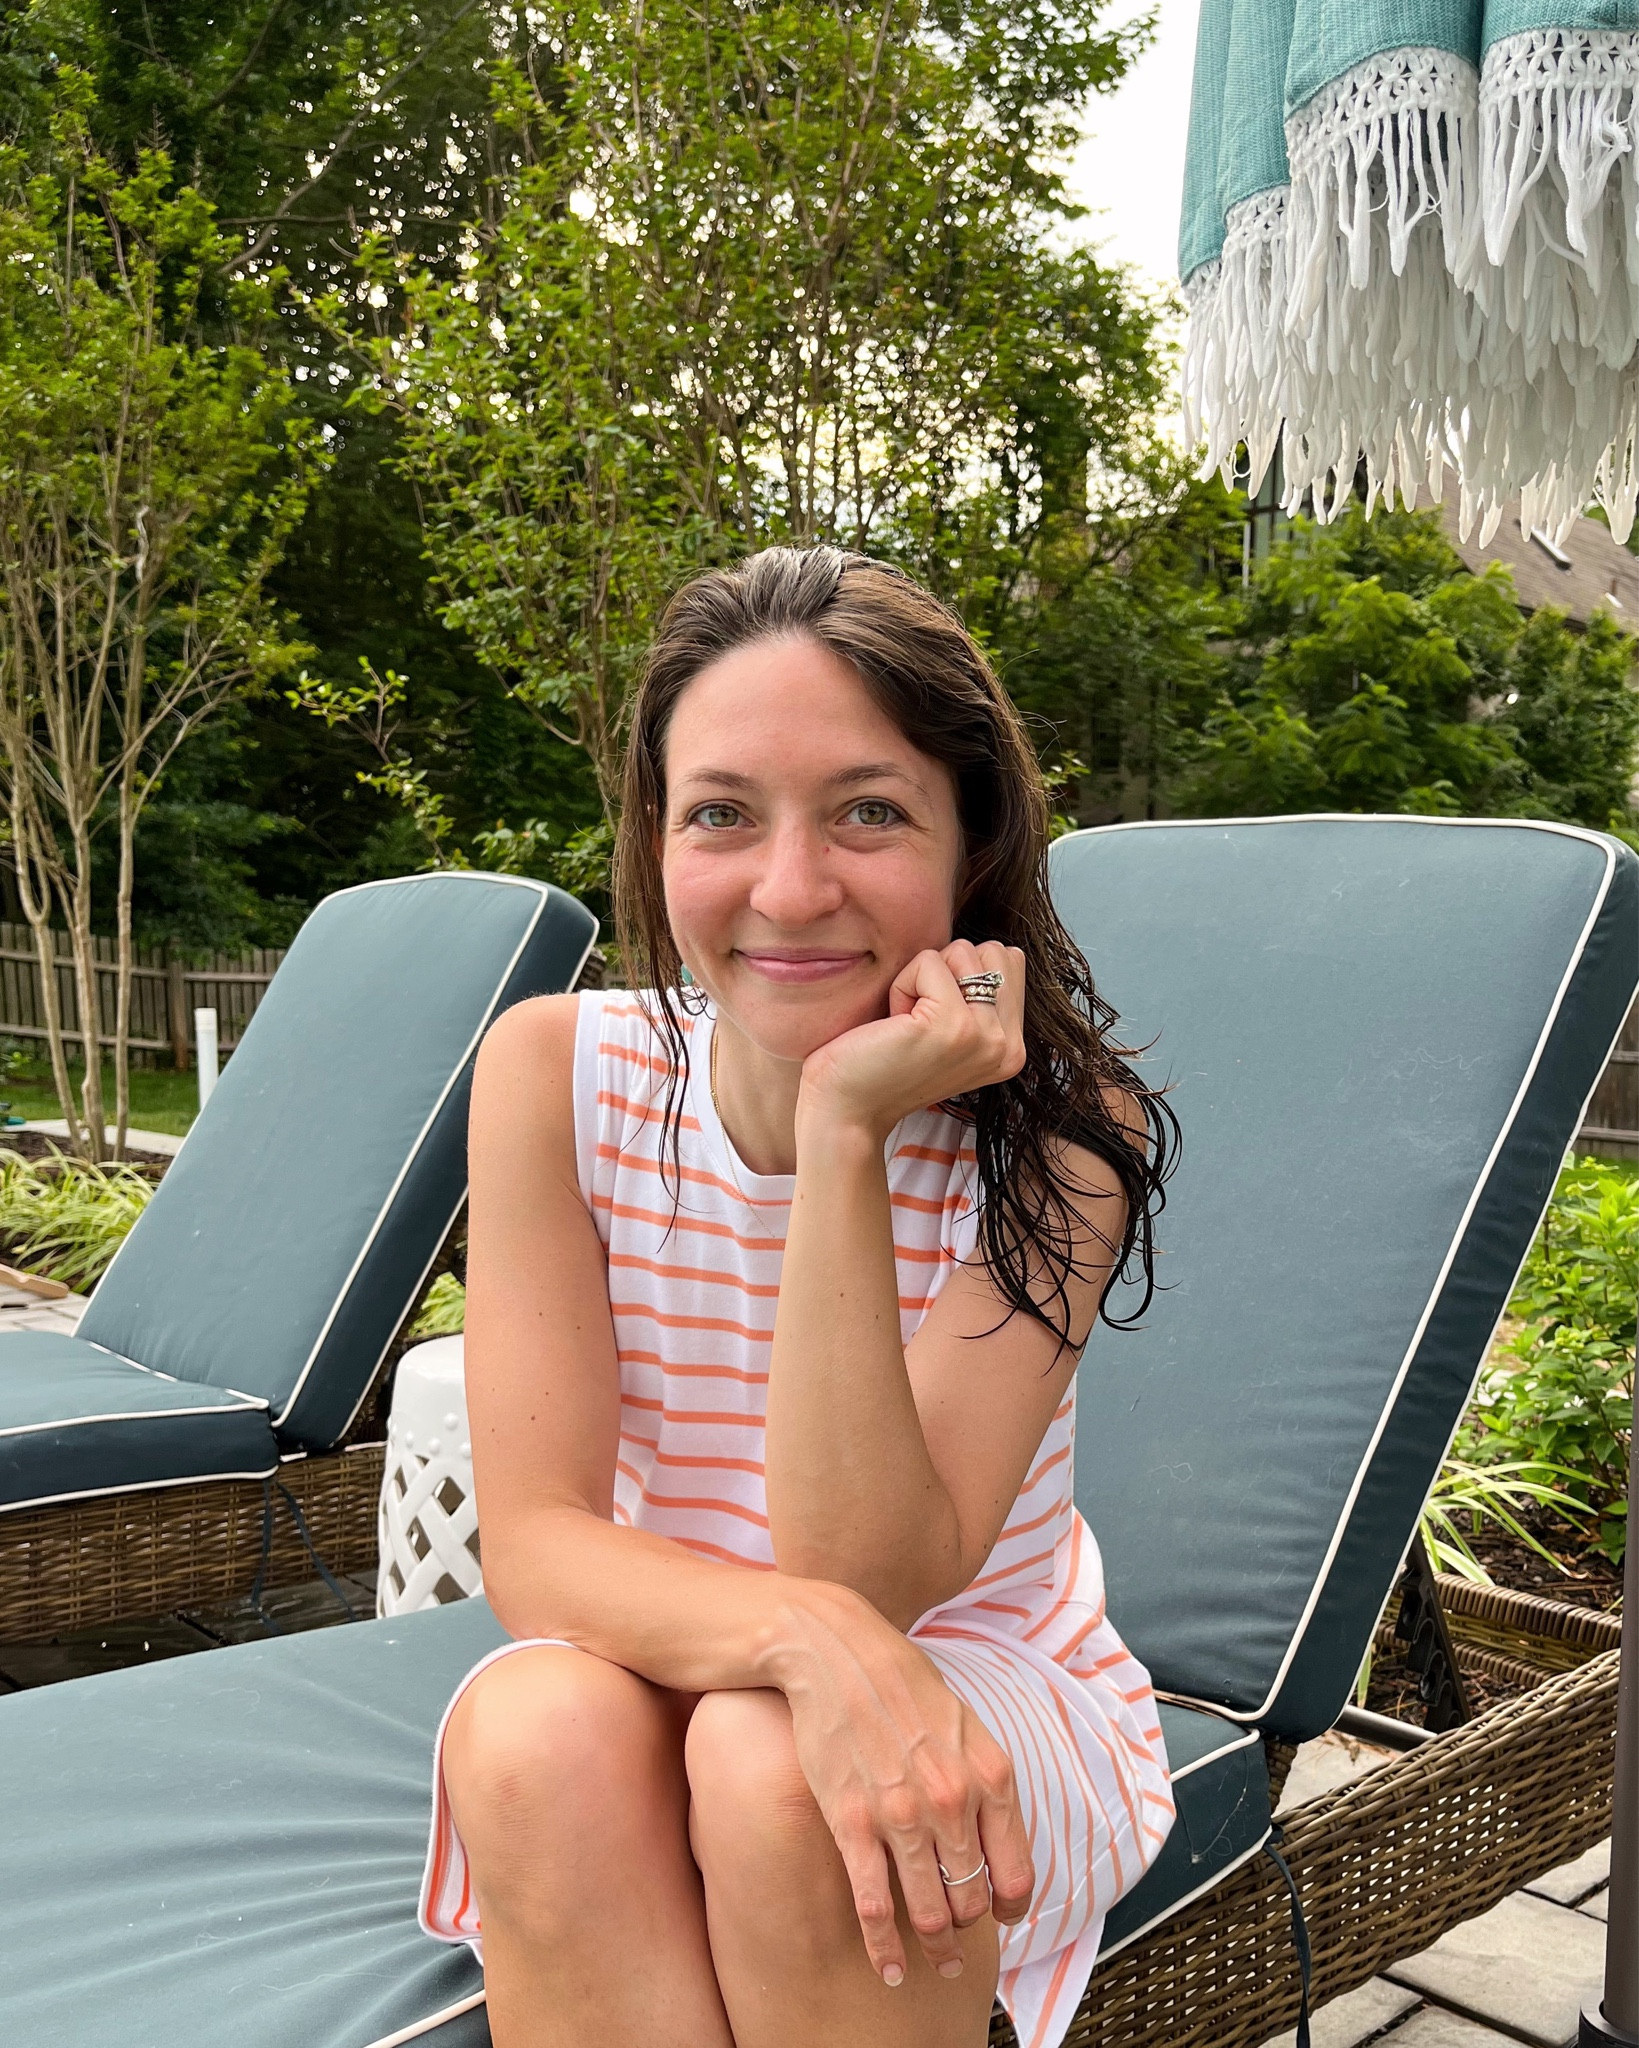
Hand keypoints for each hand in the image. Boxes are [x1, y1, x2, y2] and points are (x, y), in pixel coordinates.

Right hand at [773, 1582, 1034, 1984]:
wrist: (834, 1652)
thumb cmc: (901, 1682)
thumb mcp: (964, 1722)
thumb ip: (983, 1780)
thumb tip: (993, 1838)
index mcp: (989, 1773)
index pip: (1016, 1870)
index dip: (1010, 1905)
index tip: (999, 1914)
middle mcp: (952, 1800)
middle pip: (970, 1898)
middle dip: (967, 1926)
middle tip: (959, 1939)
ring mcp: (900, 1816)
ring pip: (928, 1912)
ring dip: (935, 1948)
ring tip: (937, 1965)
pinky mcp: (851, 1824)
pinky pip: (874, 1904)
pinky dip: (885, 1948)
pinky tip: (892, 1970)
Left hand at [797, 940, 1025, 1145]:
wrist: (849, 1110)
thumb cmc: (888, 1062)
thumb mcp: (954, 1032)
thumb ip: (982, 998)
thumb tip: (996, 949)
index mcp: (1013, 1048)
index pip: (1011, 960)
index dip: (962, 975)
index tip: (935, 1020)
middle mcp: (1008, 1046)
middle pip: (992, 950)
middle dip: (947, 971)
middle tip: (919, 1019)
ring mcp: (985, 1037)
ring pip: (963, 951)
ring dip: (922, 978)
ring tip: (907, 1024)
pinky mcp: (952, 1025)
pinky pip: (928, 961)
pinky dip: (901, 985)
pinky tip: (893, 1025)